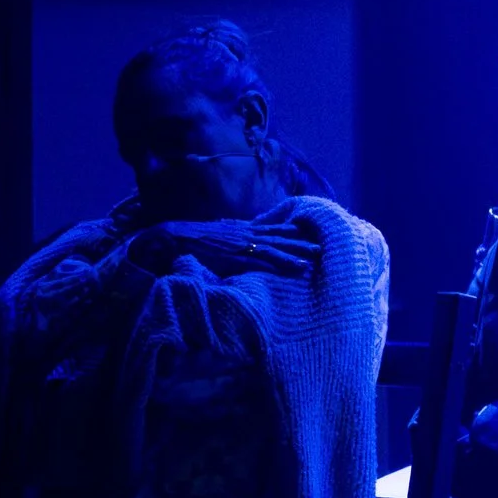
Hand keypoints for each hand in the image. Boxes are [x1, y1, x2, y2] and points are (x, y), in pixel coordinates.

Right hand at [130, 220, 318, 277]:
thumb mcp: (222, 231)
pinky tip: (293, 269)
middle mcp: (247, 233)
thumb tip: (248, 236)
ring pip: (274, 248)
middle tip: (321, 247)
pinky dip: (279, 265)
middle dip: (300, 242)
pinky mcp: (237, 257)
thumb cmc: (197, 237)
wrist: (176, 236)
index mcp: (244, 228)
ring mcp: (242, 245)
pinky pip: (262, 261)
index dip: (291, 230)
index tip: (309, 232)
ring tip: (312, 259)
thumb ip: (238, 234)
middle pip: (279, 237)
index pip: (273, 228)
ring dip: (294, 254)